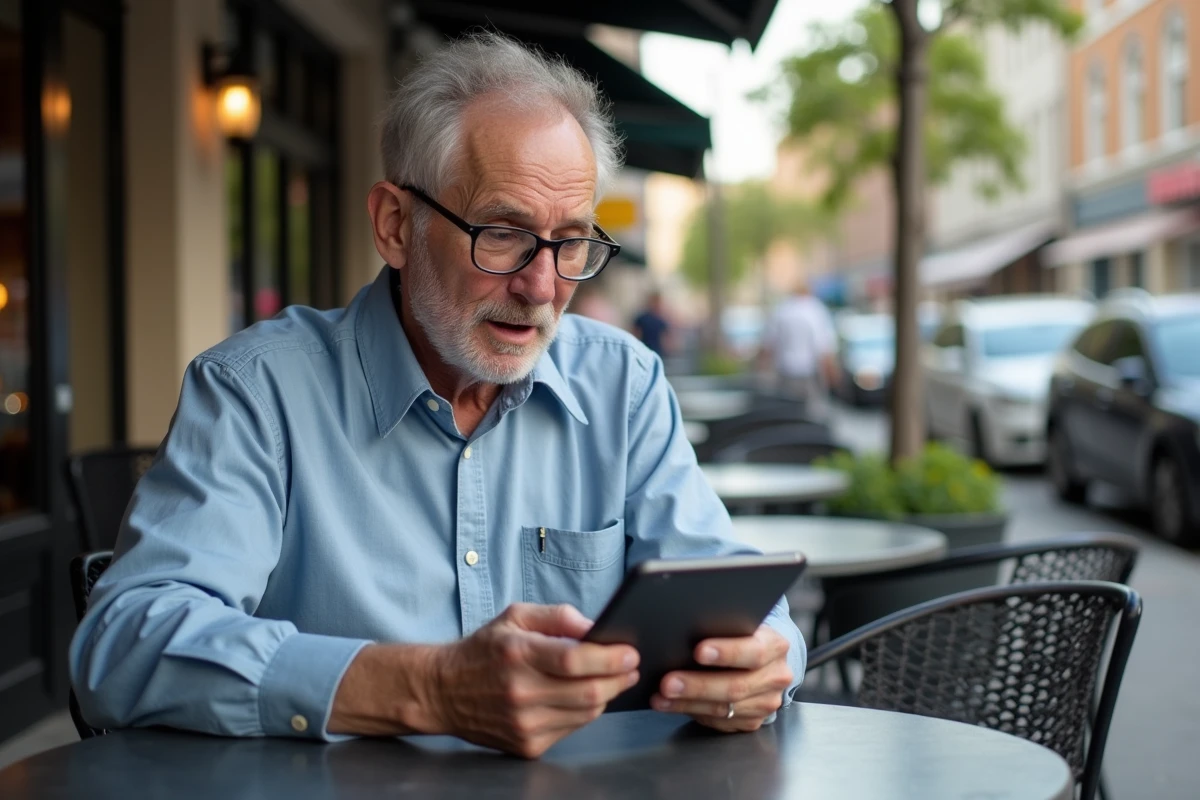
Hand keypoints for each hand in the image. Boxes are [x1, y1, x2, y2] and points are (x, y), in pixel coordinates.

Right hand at [431, 603, 638, 757]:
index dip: (609, 658)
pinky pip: (572, 729)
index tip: (630, 652)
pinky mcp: (526, 745)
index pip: (574, 660)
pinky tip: (582, 697)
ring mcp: (523, 723)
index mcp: (518, 654)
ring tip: (612, 679)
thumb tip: (594, 627)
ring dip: (606, 696)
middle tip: (632, 667)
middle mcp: (520, 692)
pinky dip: (584, 712)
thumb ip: (558, 615)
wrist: (444, 691)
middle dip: (619, 679)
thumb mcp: (515, 616)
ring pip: (585, 713)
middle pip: (588, 692)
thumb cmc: (484, 650)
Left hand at [649, 625, 791, 732]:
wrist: (763, 661)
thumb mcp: (738, 628)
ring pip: (725, 708)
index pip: (753, 651)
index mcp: (774, 646)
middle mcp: (775, 676)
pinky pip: (719, 721)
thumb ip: (720, 631)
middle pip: (736, 686)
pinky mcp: (753, 721)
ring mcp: (766, 702)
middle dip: (698, 685)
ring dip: (687, 703)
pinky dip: (690, 712)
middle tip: (668, 682)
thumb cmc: (741, 638)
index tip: (698, 651)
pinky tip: (670, 705)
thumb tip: (680, 637)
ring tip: (662, 696)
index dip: (726, 652)